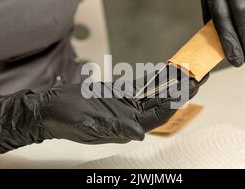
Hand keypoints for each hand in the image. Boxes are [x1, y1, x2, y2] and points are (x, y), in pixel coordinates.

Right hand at [0, 67, 200, 152]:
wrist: (46, 108)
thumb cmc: (63, 118)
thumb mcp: (88, 124)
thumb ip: (114, 128)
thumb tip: (140, 133)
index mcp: (124, 127)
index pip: (158, 115)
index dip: (176, 101)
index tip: (191, 86)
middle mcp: (128, 118)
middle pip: (161, 104)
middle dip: (180, 90)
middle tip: (198, 74)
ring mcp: (123, 106)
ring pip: (153, 94)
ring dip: (170, 83)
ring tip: (187, 70)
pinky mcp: (117, 96)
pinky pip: (139, 87)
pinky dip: (152, 79)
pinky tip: (164, 71)